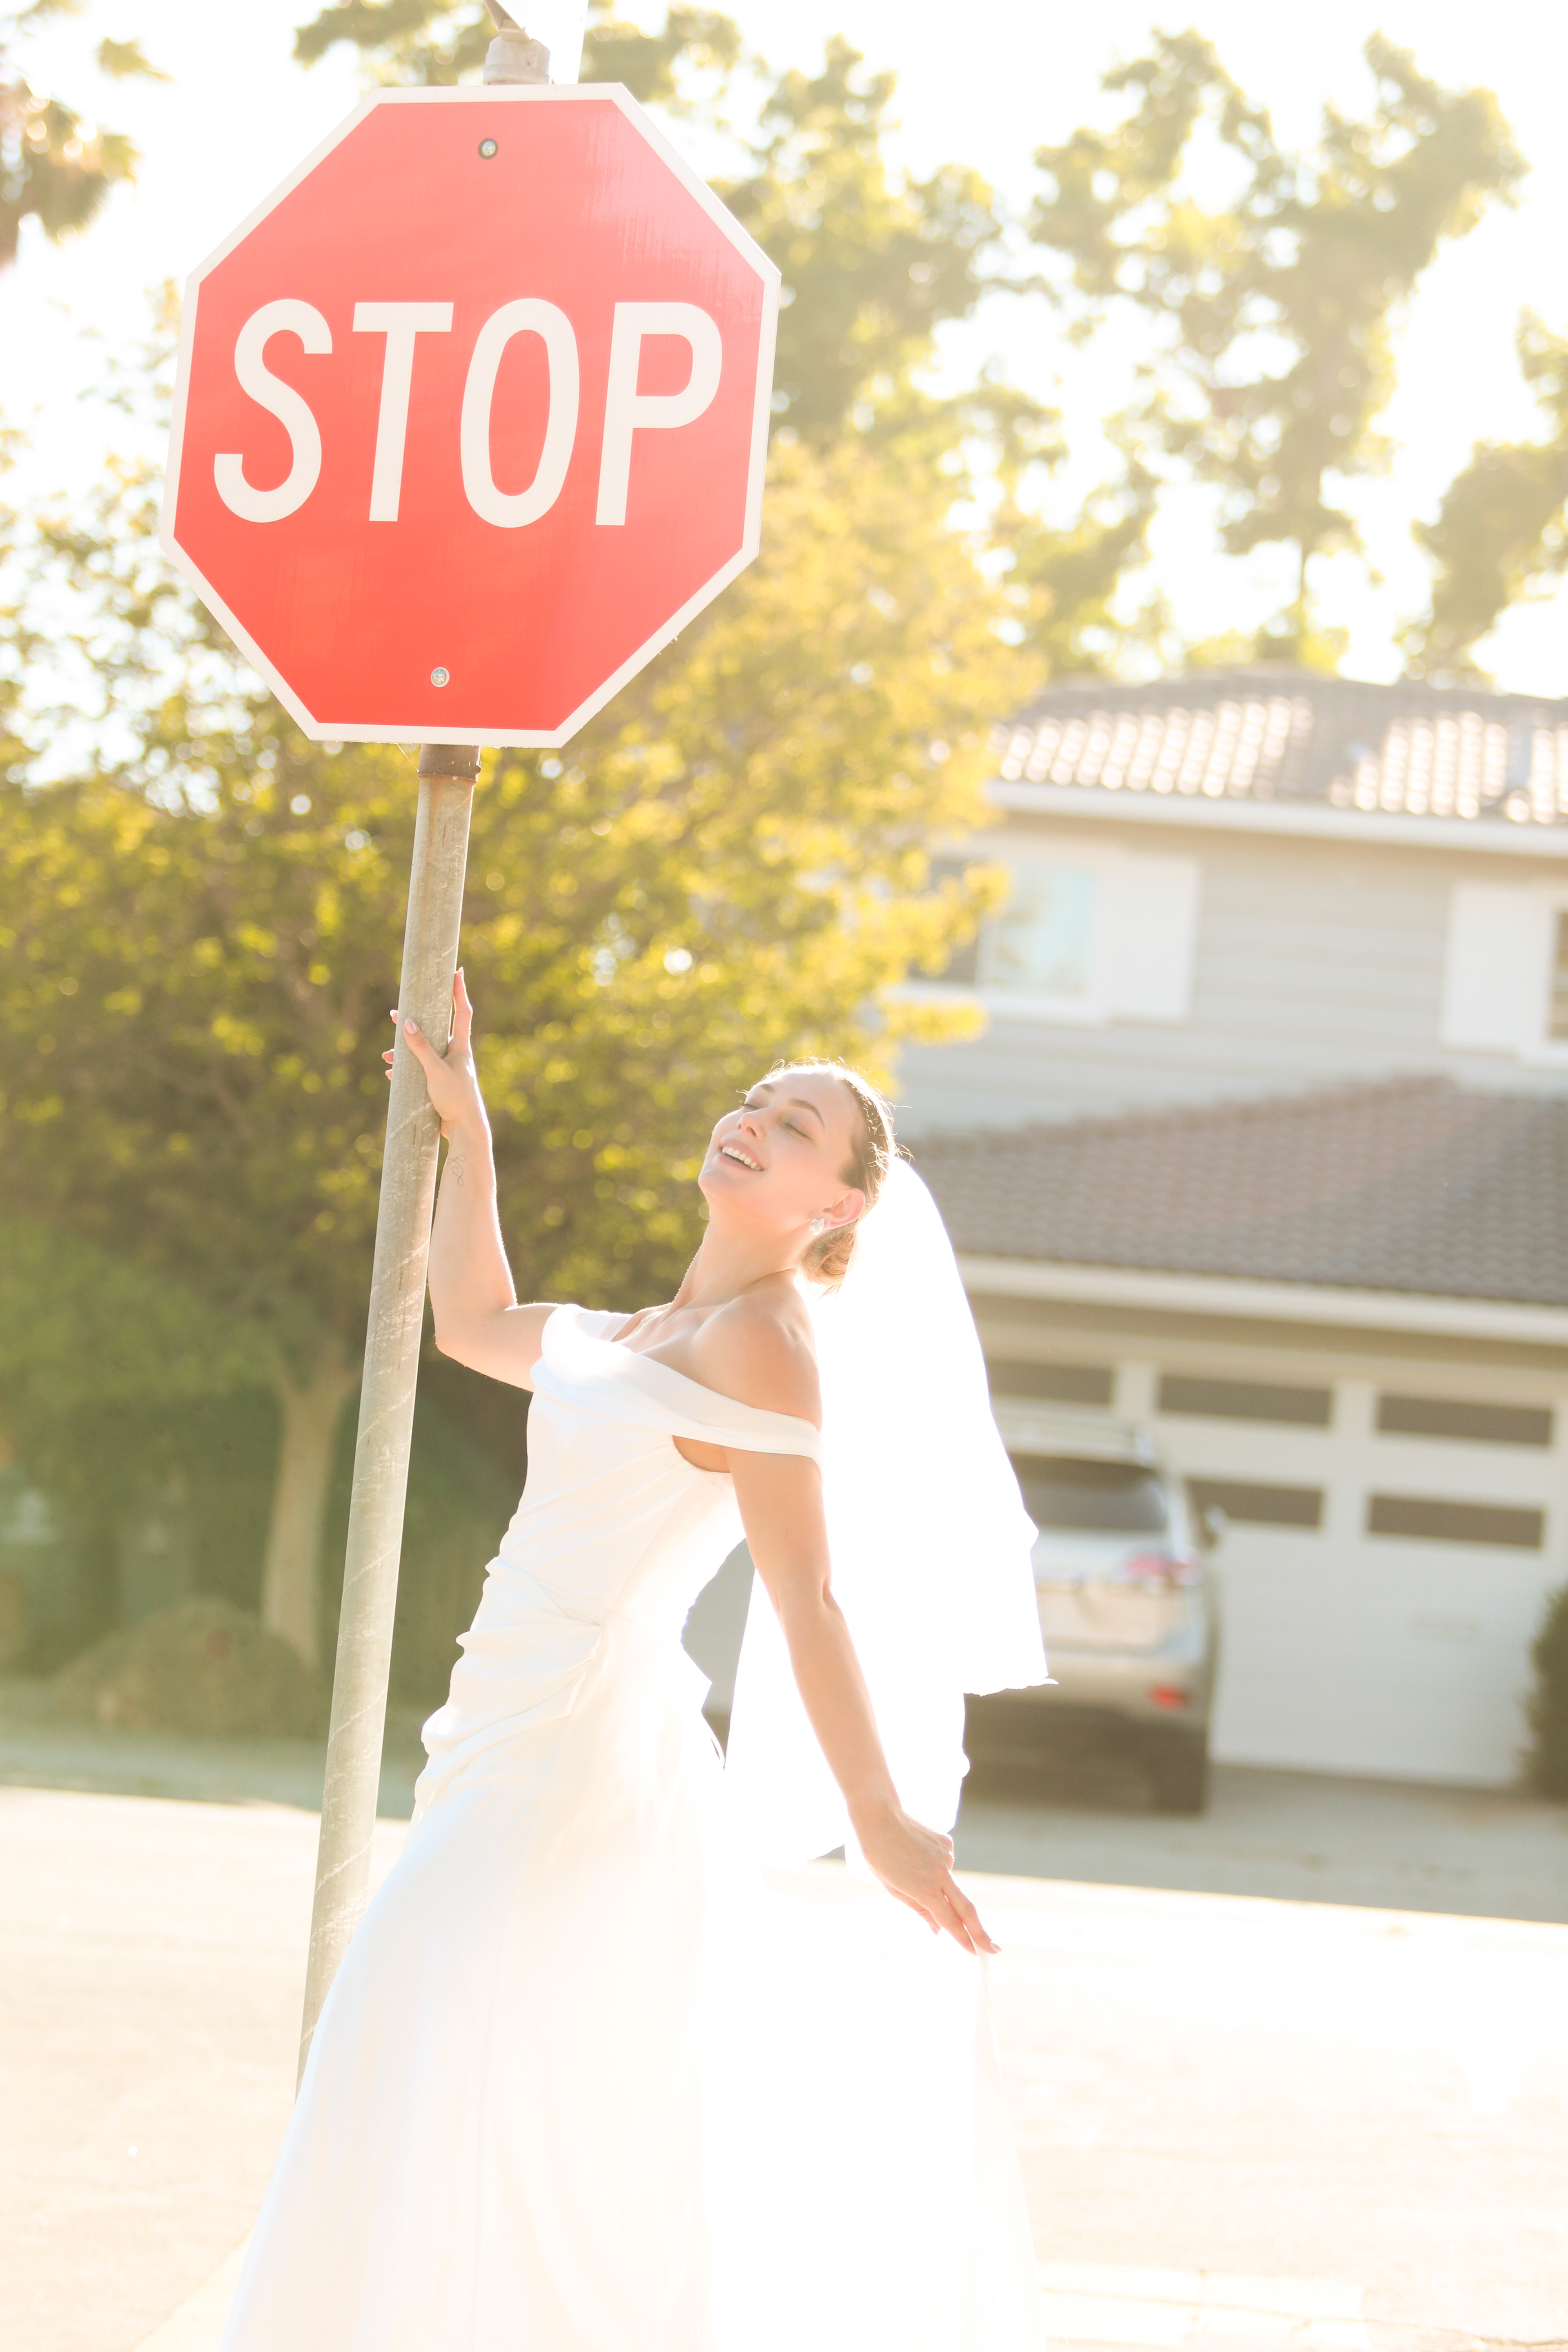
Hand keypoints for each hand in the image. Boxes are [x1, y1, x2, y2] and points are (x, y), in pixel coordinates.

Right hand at [383, 967, 486, 1139]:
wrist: (465, 1130)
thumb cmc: (456, 1099)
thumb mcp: (435, 1071)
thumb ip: (421, 1048)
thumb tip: (407, 1023)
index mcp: (461, 1047)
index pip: (462, 1012)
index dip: (458, 991)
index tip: (457, 971)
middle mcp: (456, 1056)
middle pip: (436, 1030)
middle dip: (416, 1022)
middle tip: (397, 1013)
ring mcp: (448, 1070)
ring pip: (423, 1053)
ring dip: (405, 1053)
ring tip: (386, 1056)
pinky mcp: (440, 1085)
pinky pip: (420, 1072)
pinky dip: (406, 1072)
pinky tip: (393, 1075)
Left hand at [850, 1796, 998, 1955]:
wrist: (879, 1816)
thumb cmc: (879, 1856)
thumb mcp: (893, 1889)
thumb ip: (919, 1910)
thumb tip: (938, 1930)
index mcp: (924, 1889)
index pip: (950, 1921)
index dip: (963, 1939)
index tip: (975, 1953)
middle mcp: (940, 1874)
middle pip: (966, 1909)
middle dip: (981, 1932)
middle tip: (994, 1949)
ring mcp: (946, 1857)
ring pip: (949, 1882)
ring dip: (937, 1885)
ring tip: (908, 1868)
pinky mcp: (947, 1843)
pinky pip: (945, 1863)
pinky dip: (935, 1866)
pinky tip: (916, 1854)